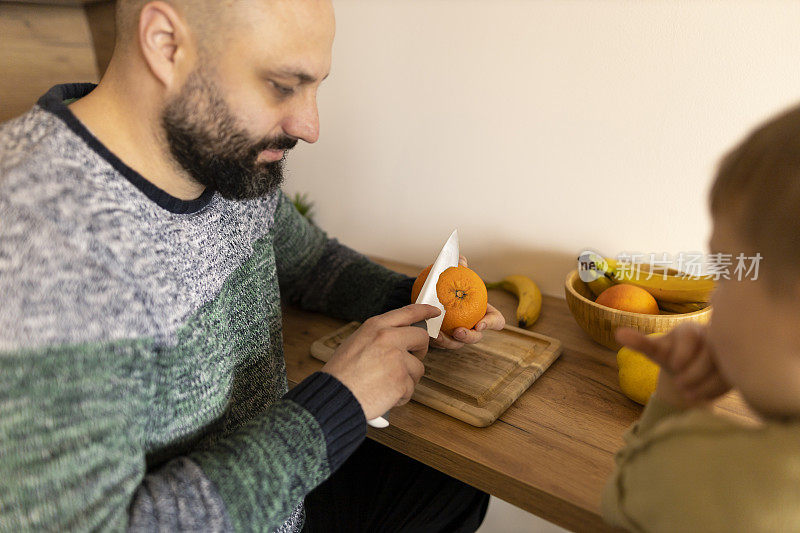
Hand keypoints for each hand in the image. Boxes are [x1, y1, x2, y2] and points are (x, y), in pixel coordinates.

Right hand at [321, 304, 440, 418]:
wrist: (335, 397)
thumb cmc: (341, 374)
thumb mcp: (356, 342)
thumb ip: (378, 337)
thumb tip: (397, 339)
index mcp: (375, 326)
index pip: (408, 312)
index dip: (424, 311)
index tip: (435, 312)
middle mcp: (388, 338)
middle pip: (421, 338)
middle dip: (419, 351)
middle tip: (409, 361)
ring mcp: (397, 359)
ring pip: (418, 368)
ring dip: (406, 379)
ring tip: (385, 385)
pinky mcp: (402, 381)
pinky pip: (411, 388)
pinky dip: (400, 396)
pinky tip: (384, 395)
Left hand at [430, 255, 505, 349]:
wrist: (432, 293)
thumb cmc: (451, 283)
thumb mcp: (455, 274)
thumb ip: (459, 267)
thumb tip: (460, 260)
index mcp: (484, 312)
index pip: (496, 320)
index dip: (492, 324)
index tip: (480, 324)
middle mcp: (472, 326)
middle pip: (476, 337)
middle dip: (469, 337)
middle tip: (458, 332)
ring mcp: (458, 335)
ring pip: (456, 343)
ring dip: (448, 342)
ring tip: (438, 335)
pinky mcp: (443, 339)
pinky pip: (440, 343)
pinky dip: (434, 340)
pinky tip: (426, 332)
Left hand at [615, 323, 730, 408]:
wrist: (686, 369)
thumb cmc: (669, 355)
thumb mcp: (655, 351)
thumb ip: (640, 342)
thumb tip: (618, 333)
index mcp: (689, 329)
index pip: (691, 336)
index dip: (682, 354)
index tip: (673, 367)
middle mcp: (711, 335)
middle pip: (709, 352)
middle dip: (694, 372)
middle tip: (681, 385)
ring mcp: (727, 351)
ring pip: (723, 366)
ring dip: (705, 384)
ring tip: (690, 394)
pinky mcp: (735, 366)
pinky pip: (732, 378)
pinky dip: (717, 389)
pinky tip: (703, 396)